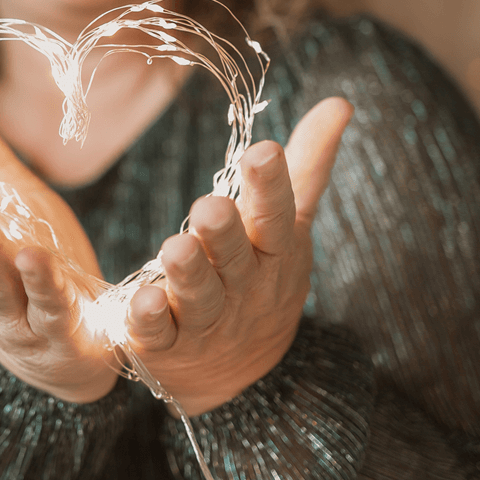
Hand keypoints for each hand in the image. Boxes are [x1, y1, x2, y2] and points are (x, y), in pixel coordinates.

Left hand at [123, 97, 353, 415]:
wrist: (243, 377)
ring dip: (186, 274)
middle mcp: (243, 286)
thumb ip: (307, 166)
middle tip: (209, 207)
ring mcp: (206, 320)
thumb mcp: (289, 226)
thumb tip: (339, 103)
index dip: (270, 186)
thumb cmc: (262, 278)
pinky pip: (157, 335)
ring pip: (197, 296)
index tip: (263, 152)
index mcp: (273, 251)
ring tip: (175, 248)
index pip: (277, 216)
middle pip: (234, 257)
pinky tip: (139, 302)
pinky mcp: (167, 346)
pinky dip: (147, 322)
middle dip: (223, 233)